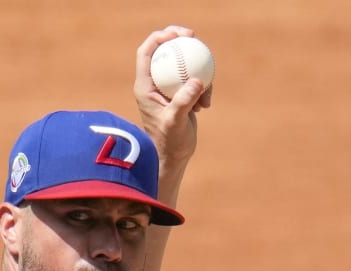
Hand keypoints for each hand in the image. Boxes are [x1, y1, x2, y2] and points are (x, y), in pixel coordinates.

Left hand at [134, 26, 212, 168]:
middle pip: (165, 51)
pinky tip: (205, 106)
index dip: (159, 38)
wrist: (174, 156)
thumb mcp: (175, 122)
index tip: (176, 34)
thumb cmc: (169, 142)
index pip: (146, 53)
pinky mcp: (181, 94)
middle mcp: (154, 84)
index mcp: (144, 86)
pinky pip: (194, 80)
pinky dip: (203, 89)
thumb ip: (184, 101)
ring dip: (198, 73)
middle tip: (193, 36)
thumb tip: (197, 81)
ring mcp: (168, 88)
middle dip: (179, 41)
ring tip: (204, 96)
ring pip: (183, 65)